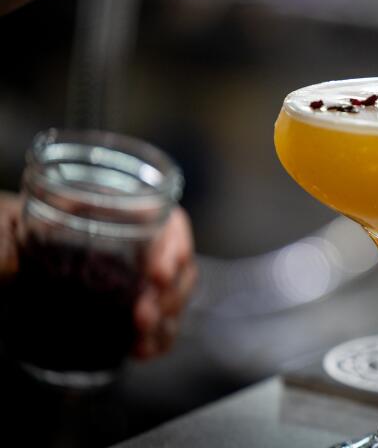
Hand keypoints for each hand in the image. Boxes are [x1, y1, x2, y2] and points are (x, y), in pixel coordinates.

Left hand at [0, 192, 196, 358]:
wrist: (2, 255)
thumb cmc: (8, 232)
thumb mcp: (4, 223)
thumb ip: (6, 239)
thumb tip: (9, 266)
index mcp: (114, 210)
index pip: (167, 221)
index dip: (174, 246)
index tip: (159, 275)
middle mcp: (131, 242)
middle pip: (178, 264)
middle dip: (169, 294)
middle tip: (143, 316)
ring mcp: (131, 277)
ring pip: (173, 295)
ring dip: (165, 319)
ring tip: (140, 337)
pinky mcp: (125, 307)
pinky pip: (159, 322)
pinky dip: (158, 338)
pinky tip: (141, 350)